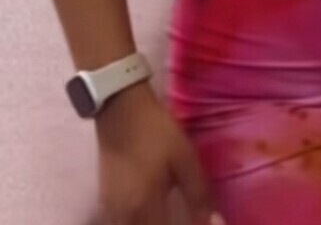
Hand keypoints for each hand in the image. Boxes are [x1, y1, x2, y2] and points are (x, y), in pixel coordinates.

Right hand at [96, 83, 223, 224]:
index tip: (198, 222)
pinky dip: (137, 222)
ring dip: (151, 224)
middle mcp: (123, 215)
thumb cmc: (155, 131)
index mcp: (144, 207)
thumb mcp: (184, 158)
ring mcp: (110, 208)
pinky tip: (150, 213)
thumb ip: (198, 194)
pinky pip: (121, 222)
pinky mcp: (105, 198)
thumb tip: (215, 222)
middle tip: (180, 216)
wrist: (120, 107)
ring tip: (167, 215)